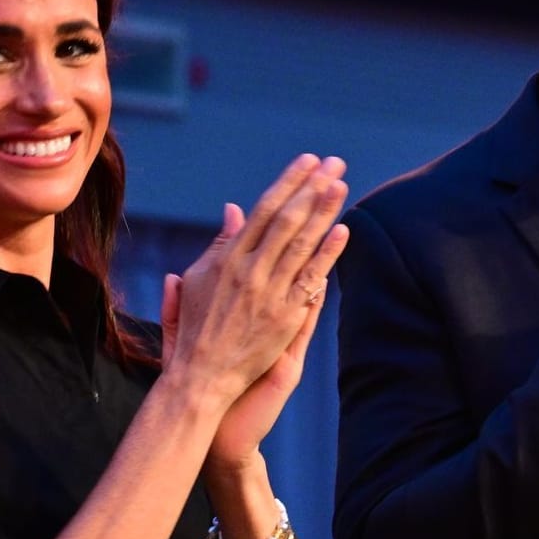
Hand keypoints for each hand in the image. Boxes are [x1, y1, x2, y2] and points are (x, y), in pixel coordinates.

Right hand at [160, 154, 348, 411]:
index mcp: (228, 258)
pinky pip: (311, 280)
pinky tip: (343, 231)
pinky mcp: (285, 318)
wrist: (201, 377)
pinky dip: (327, 255)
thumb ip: (220, 243)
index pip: (264, 210)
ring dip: (324, 212)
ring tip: (341, 185)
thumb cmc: (195, 327)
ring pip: (302, 245)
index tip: (307, 161)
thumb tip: (237, 208)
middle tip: (334, 163)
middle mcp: (250, 272)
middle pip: (288, 220)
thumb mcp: (198, 279)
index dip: (288, 183)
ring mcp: (269, 295)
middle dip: (312, 188)